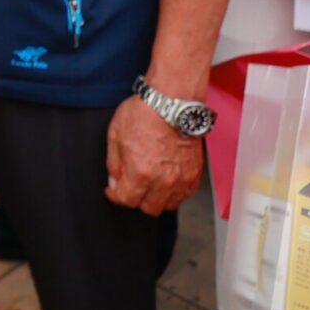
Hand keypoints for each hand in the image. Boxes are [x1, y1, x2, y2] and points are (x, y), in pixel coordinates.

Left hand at [105, 94, 202, 215]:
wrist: (172, 101)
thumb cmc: (145, 112)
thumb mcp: (115, 135)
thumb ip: (114, 163)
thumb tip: (114, 180)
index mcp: (140, 172)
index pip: (126, 200)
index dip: (116, 195)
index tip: (114, 190)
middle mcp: (163, 180)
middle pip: (148, 208)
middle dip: (137, 198)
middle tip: (133, 185)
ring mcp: (181, 178)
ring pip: (169, 204)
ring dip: (157, 198)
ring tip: (151, 183)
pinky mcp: (194, 173)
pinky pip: (186, 194)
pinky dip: (176, 192)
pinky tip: (167, 179)